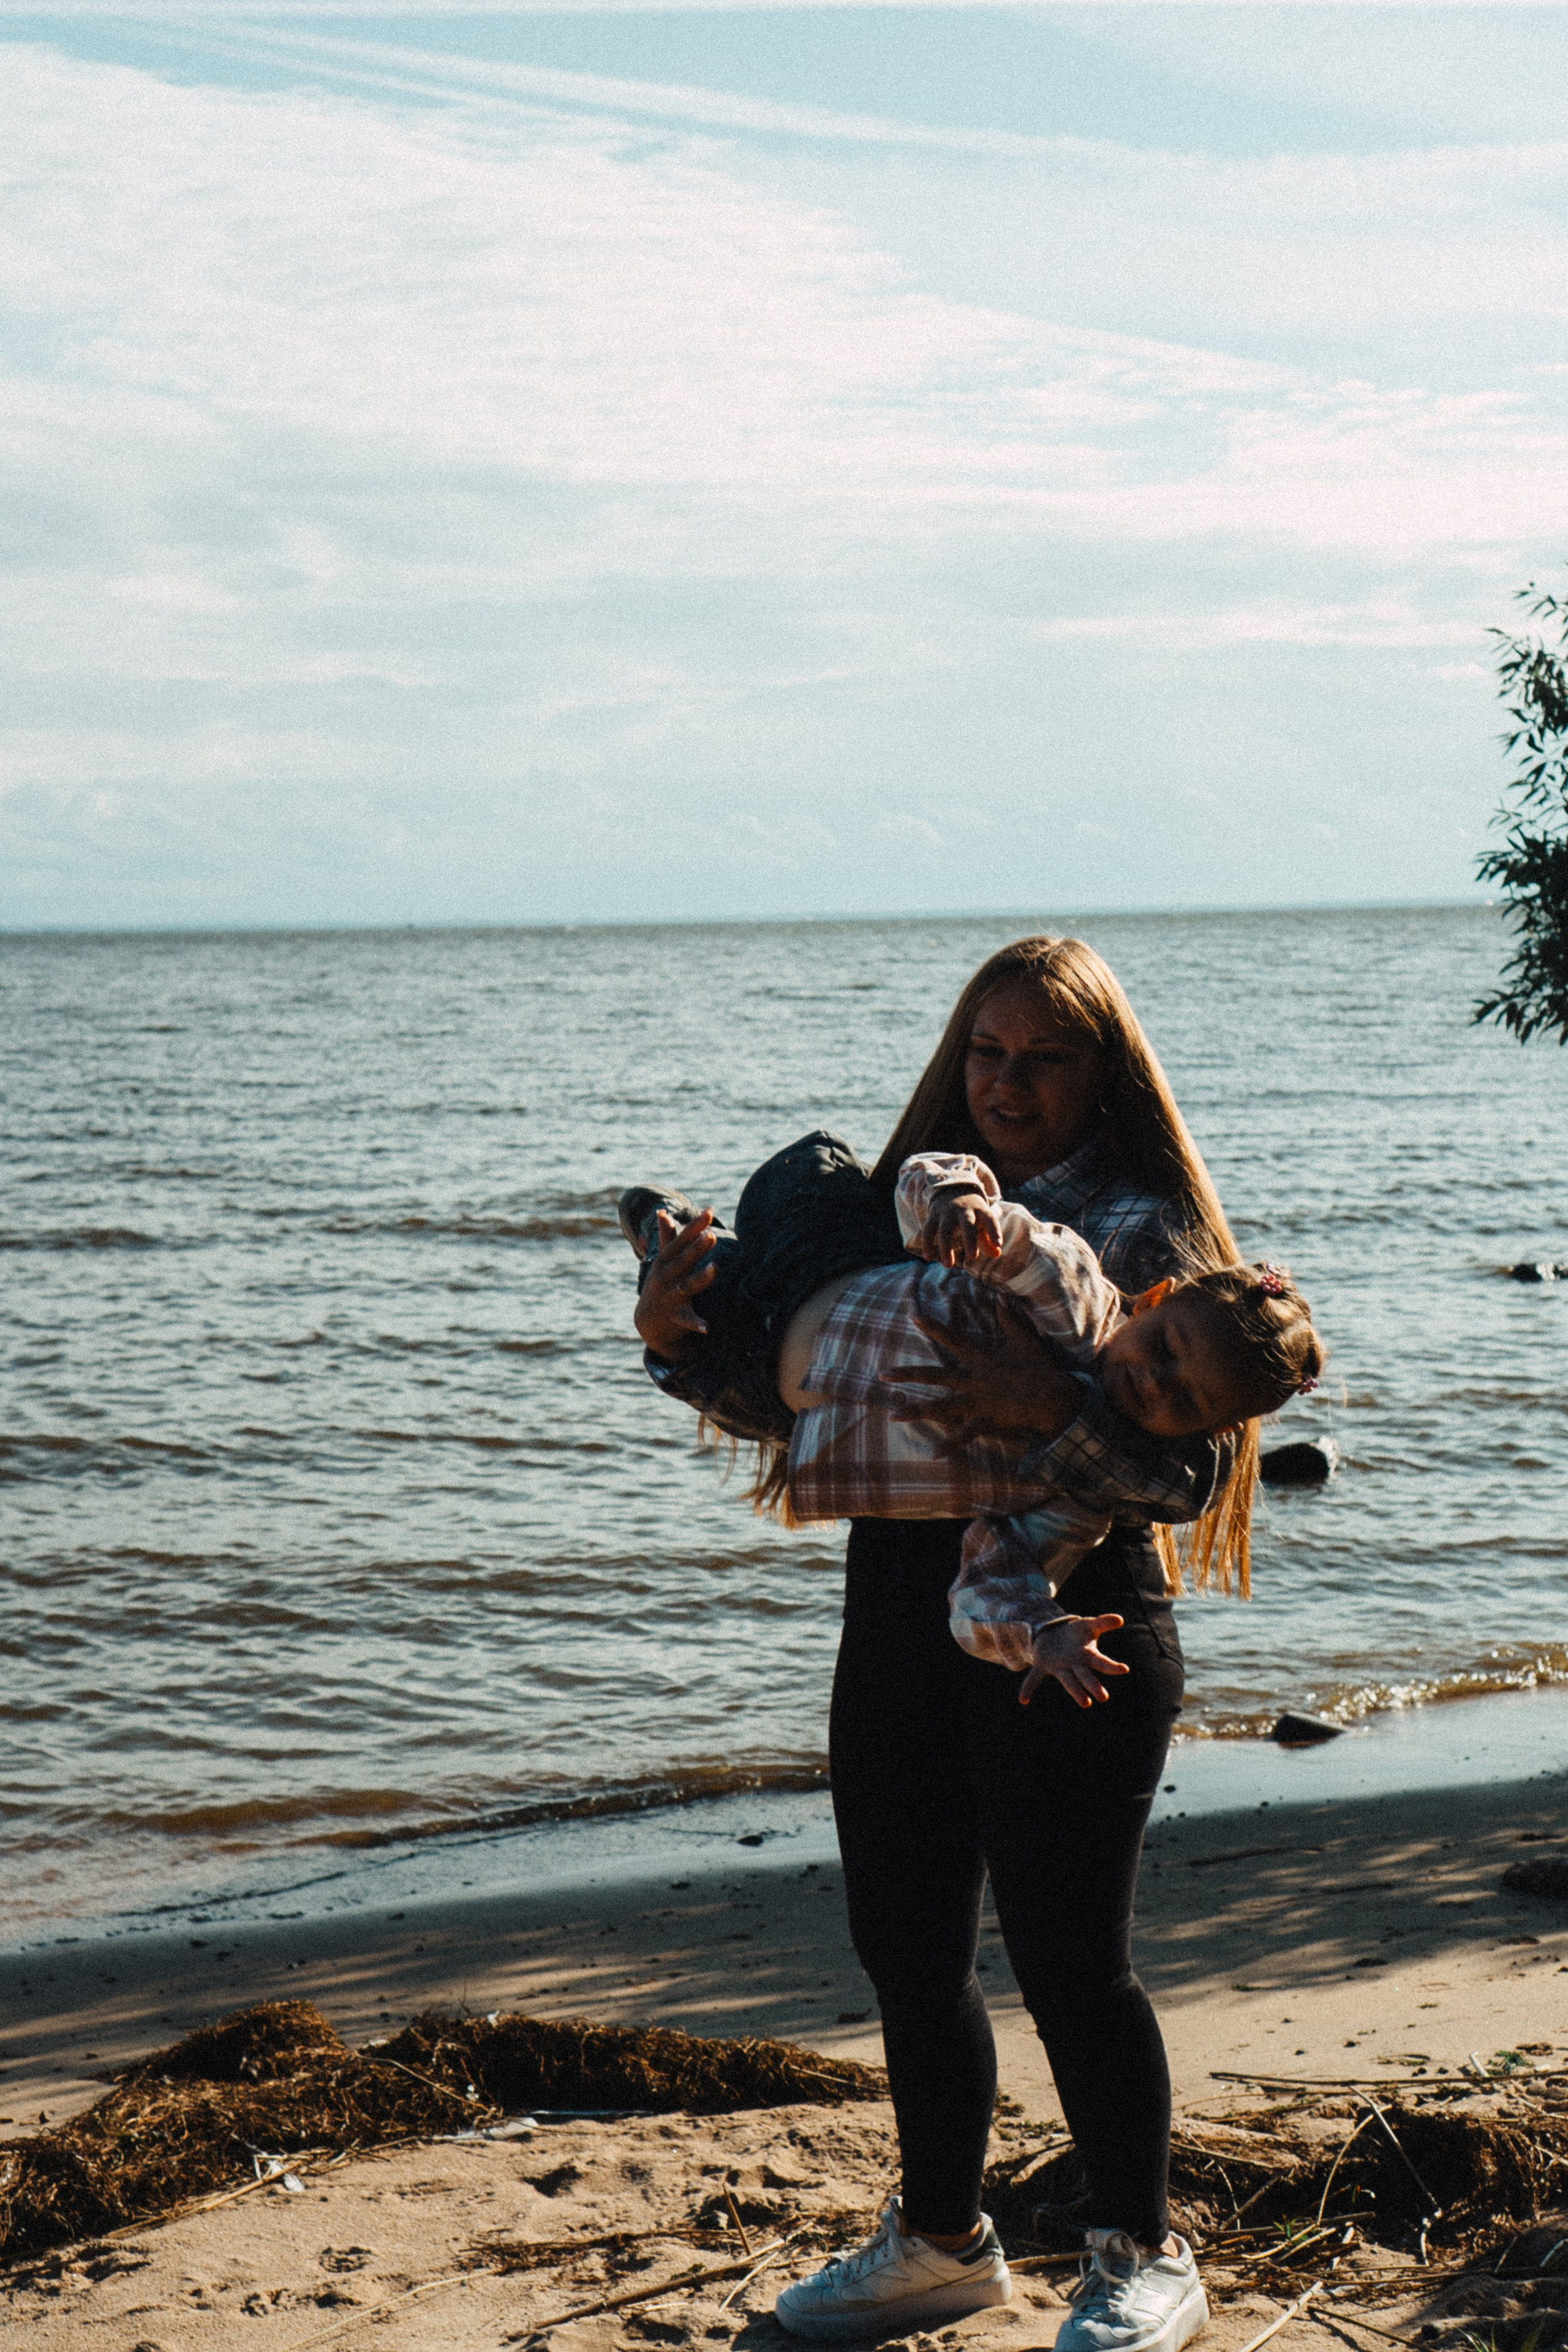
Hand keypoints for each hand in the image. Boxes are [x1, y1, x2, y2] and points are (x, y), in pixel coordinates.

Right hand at [632, 1209, 716, 1361]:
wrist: (647, 1322)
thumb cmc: (660, 1285)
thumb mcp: (661, 1262)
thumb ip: (666, 1238)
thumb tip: (663, 1212)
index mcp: (664, 1263)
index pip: (680, 1241)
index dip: (694, 1227)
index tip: (709, 1211)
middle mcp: (665, 1278)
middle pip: (683, 1261)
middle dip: (696, 1248)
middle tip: (712, 1235)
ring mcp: (670, 1297)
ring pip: (687, 1286)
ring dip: (701, 1277)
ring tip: (716, 1267)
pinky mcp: (676, 1318)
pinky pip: (687, 1320)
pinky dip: (696, 1323)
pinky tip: (707, 1327)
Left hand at [881, 1295, 1080, 1446]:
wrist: (1054, 1396)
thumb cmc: (1040, 1369)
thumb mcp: (1025, 1341)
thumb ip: (1011, 1320)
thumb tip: (1002, 1299)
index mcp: (980, 1359)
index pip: (952, 1339)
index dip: (932, 1327)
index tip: (912, 1316)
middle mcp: (973, 1378)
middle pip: (934, 1374)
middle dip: (908, 1374)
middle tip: (883, 1375)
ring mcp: (977, 1399)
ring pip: (941, 1405)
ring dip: (917, 1411)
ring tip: (893, 1416)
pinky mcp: (985, 1418)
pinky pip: (964, 1434)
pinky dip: (949, 1444)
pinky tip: (933, 1454)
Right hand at [918, 1191, 1003, 1269]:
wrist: (952, 1188)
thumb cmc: (971, 1212)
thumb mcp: (982, 1220)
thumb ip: (989, 1238)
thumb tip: (997, 1254)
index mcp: (980, 1210)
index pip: (989, 1219)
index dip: (994, 1231)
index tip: (998, 1244)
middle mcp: (964, 1209)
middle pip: (967, 1224)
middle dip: (970, 1240)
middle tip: (972, 1257)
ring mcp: (947, 1211)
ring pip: (945, 1229)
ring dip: (946, 1247)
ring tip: (948, 1265)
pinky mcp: (933, 1214)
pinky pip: (929, 1229)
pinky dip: (927, 1243)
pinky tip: (928, 1256)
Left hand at [1019, 1614, 1127, 1708]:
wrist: (1056, 1636)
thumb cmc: (1077, 1633)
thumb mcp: (1089, 1625)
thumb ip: (1103, 1622)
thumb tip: (1120, 1619)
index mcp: (1087, 1655)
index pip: (1101, 1662)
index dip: (1111, 1666)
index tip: (1124, 1669)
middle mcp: (1074, 1665)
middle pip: (1085, 1676)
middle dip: (1093, 1686)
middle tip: (1103, 1697)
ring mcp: (1059, 1667)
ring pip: (1067, 1680)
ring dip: (1075, 1691)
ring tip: (1086, 1704)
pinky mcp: (1042, 1665)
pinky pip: (1034, 1677)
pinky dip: (1028, 1687)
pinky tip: (1023, 1699)